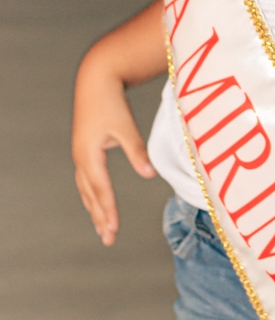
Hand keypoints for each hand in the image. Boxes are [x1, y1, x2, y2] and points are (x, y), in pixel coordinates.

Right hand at [72, 49, 155, 245]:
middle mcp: (81, 158)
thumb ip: (137, 151)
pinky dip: (92, 195)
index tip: (114, 230)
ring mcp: (80, 154)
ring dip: (94, 209)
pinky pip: (86, 179)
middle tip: (109, 239)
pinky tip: (97, 202)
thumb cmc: (111, 101)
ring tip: (103, 228)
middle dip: (100, 217)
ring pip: (86, 189)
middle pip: (90, 195)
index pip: (101, 190)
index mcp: (89, 155)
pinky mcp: (84, 149)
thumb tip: (149, 174)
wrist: (95, 79)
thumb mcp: (125, 126)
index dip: (108, 211)